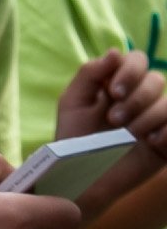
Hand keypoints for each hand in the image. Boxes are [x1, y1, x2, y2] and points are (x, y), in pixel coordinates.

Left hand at [55, 47, 166, 212]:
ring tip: (127, 133)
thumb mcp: (73, 102)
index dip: (129, 71)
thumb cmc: (72, 138)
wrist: (79, 177)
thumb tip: (115, 51)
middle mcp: (140, 99)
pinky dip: (165, 130)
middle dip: (136, 97)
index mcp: (117, 85)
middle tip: (114, 119)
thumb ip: (90, 74)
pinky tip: (149, 142)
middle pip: (156, 80)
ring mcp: (155, 120)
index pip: (137, 61)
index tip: (112, 92)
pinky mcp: (165, 142)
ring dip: (148, 115)